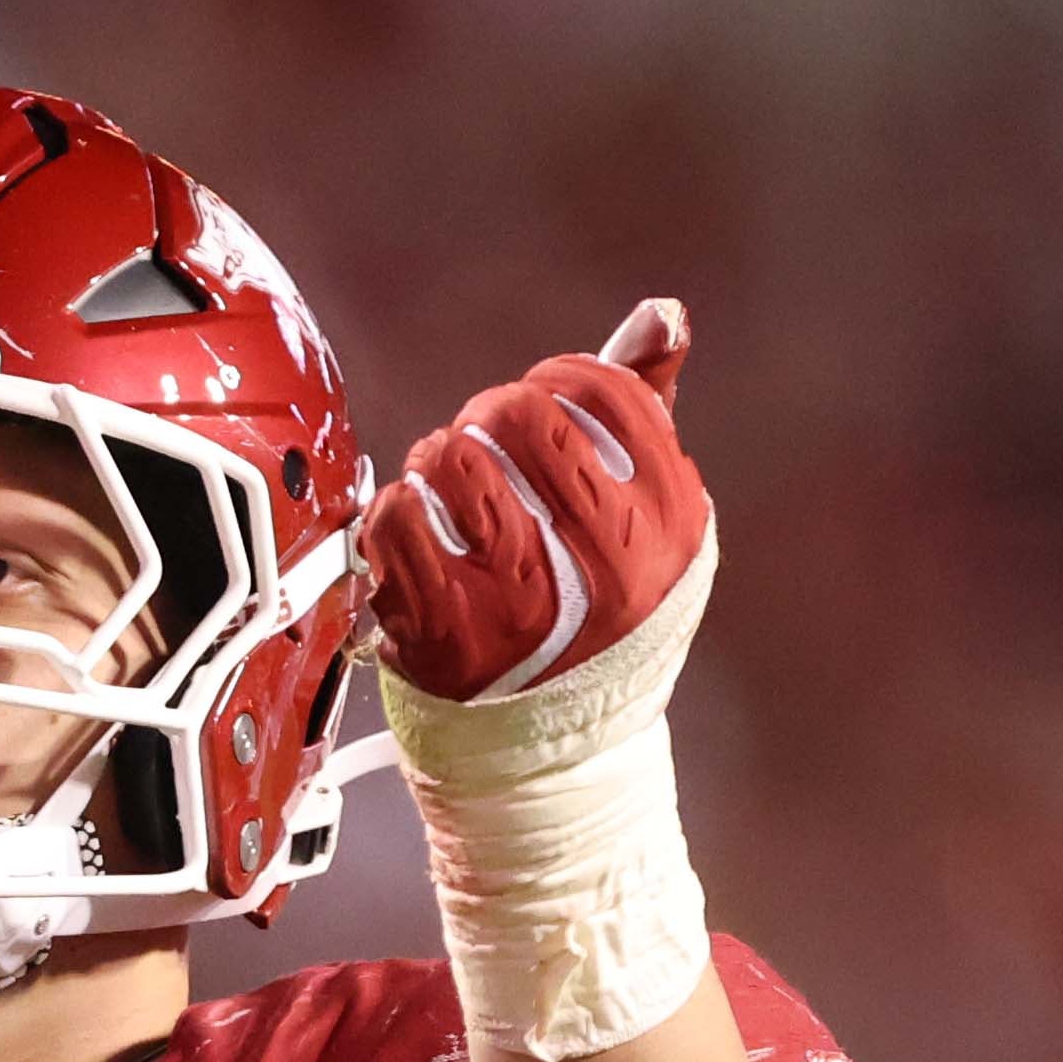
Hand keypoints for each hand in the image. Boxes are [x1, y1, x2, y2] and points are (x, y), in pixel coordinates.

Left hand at [368, 302, 710, 710]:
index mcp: (667, 519)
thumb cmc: (600, 613)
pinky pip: (396, 520)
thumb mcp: (647, 513)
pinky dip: (394, 516)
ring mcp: (523, 601)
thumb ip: (648, 404)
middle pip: (518, 413)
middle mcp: (604, 561)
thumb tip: (663, 312)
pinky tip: (418, 539)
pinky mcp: (446, 634)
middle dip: (489, 418)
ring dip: (437, 461)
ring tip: (451, 494)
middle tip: (487, 449)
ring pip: (451, 458)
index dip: (555, 383)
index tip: (544, 413)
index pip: (595, 387)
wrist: (556, 750)